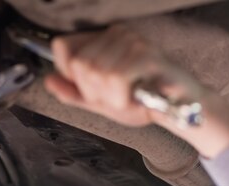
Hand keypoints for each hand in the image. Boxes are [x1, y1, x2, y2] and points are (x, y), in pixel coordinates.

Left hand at [44, 25, 204, 126]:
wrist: (180, 110)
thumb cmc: (144, 102)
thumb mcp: (102, 102)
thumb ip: (74, 93)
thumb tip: (48, 81)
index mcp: (103, 39)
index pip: (63, 47)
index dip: (70, 74)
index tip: (92, 88)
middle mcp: (117, 33)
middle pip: (79, 65)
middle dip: (95, 92)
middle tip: (117, 97)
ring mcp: (133, 42)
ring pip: (97, 74)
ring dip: (112, 98)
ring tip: (130, 97)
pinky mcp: (147, 55)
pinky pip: (117, 79)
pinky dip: (123, 98)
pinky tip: (136, 98)